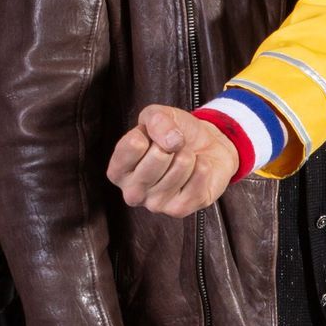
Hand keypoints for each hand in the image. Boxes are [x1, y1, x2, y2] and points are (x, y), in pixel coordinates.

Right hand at [107, 104, 236, 216]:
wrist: (207, 148)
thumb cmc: (175, 135)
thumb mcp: (159, 116)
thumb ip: (156, 120)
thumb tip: (172, 142)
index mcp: (118, 170)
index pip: (134, 144)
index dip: (153, 132)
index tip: (156, 137)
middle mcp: (132, 192)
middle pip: (159, 156)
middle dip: (174, 144)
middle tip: (174, 149)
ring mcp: (155, 204)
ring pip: (181, 165)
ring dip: (189, 155)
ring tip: (185, 159)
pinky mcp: (179, 210)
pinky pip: (199, 176)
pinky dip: (204, 166)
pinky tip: (197, 170)